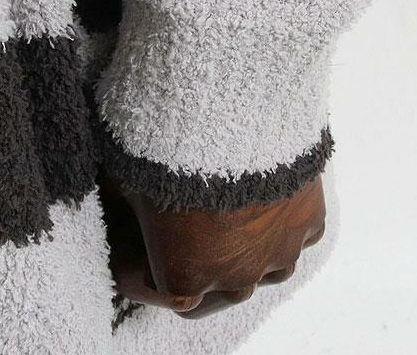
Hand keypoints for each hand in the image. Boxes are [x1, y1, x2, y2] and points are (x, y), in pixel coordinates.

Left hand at [99, 174, 325, 318]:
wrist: (231, 119)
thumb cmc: (172, 153)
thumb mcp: (127, 179)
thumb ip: (122, 200)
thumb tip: (107, 189)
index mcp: (184, 278)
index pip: (171, 297)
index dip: (161, 272)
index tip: (155, 249)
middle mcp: (234, 277)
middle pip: (226, 288)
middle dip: (212, 263)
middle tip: (201, 228)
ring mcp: (277, 252)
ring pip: (271, 269)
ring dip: (256, 249)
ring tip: (242, 216)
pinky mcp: (309, 220)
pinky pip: (303, 235)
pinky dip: (290, 223)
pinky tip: (275, 199)